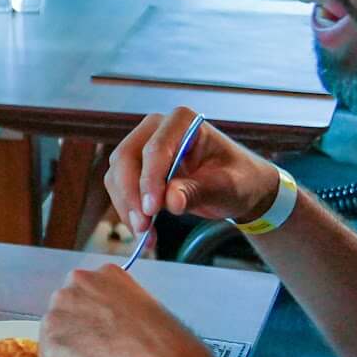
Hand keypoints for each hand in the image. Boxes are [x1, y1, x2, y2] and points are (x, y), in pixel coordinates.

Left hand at [39, 263, 215, 356]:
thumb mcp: (140, 310)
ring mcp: (59, 309)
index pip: (85, 301)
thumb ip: (114, 309)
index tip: (112, 340)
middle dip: (80, 340)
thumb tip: (103, 325)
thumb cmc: (161, 344)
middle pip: (65, 319)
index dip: (97, 327)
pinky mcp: (51, 338)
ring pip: (57, 343)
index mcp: (103, 274)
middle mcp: (76, 283)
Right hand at [104, 107, 278, 240]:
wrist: (237, 186)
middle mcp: (156, 128)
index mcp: (183, 121)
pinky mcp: (135, 166)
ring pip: (117, 174)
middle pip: (127, 158)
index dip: (150, 180)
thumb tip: (170, 201)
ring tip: (146, 235)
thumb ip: (198, 191)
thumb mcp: (227, 187)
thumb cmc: (238, 179)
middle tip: (143, 227)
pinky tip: (143, 230)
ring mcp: (142, 145)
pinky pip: (119, 188)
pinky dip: (128, 210)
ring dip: (127, 206)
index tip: (152, 210)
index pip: (156, 148)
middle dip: (131, 195)